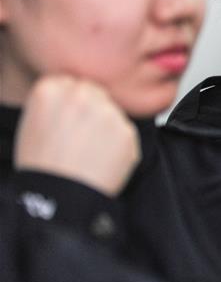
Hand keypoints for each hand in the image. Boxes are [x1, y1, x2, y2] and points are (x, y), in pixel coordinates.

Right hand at [14, 76, 139, 196]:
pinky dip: (120, 145)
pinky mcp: (127, 131)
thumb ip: (55, 102)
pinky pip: (126, 132)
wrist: (60, 199)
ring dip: (107, 127)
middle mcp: (81, 95)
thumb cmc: (43, 168)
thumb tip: (72, 93)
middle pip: (96, 92)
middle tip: (81, 137)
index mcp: (51, 90)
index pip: (72, 82)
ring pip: (113, 112)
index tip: (69, 119)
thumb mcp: (33, 125)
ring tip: (90, 152)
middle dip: (93, 110)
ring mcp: (107, 112)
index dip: (72, 103)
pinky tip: (102, 160)